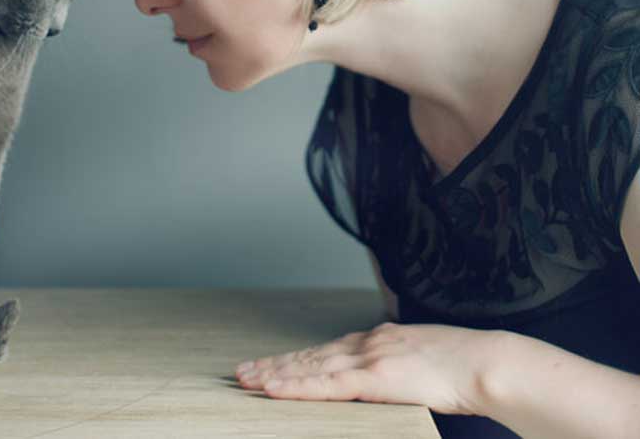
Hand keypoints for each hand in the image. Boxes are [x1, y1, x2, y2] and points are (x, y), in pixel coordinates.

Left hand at [235, 321, 508, 415]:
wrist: (486, 363)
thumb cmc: (465, 368)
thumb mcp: (425, 363)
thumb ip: (401, 369)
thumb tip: (392, 381)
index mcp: (379, 340)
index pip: (327, 351)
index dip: (297, 359)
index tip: (274, 364)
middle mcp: (367, 344)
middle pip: (310, 356)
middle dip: (275, 365)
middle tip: (243, 371)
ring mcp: (367, 359)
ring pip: (309, 367)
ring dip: (275, 374)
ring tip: (246, 379)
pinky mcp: (372, 377)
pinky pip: (324, 384)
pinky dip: (295, 385)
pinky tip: (273, 388)